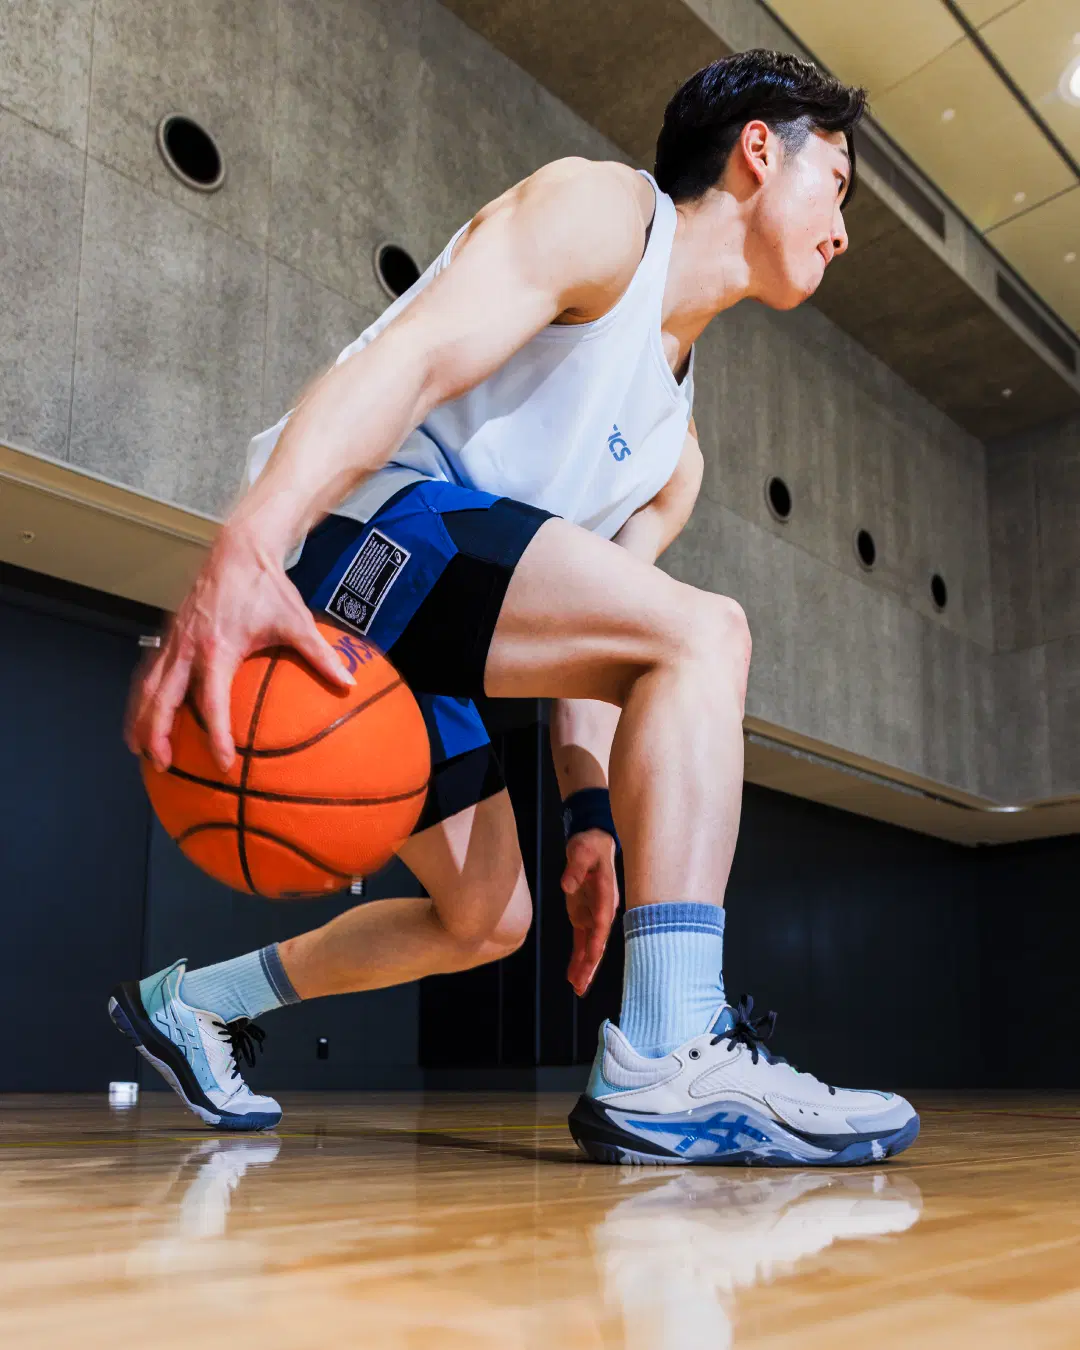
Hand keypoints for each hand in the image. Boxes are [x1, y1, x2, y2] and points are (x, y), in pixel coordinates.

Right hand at [125, 524, 353, 773]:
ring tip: (139, 749)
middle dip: (157, 734)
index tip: (223, 762)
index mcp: (218, 649)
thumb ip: (321, 655)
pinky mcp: (171, 633)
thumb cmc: (267, 587)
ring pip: (148, 687)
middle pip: (163, 700)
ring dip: (141, 719)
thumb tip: (348, 683)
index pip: (212, 702)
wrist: (239, 550)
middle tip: (162, 764)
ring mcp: (175, 640)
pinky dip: (143, 696)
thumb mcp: (297, 622)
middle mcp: (189, 647)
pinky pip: (149, 671)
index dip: (216, 735)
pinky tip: (144, 714)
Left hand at [562, 827, 619, 996]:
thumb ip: (575, 868)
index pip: (602, 923)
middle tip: (581, 985)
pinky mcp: (583, 915)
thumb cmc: (590, 845)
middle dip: (590, 964)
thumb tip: (567, 886)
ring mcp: (593, 914)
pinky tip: (573, 974)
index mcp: (606, 896)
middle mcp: (603, 910)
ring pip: (589, 946)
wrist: (593, 841)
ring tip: (577, 988)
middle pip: (598, 941)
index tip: (591, 957)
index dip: (597, 941)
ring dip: (584, 967)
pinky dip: (577, 957)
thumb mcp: (581, 850)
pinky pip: (581, 940)